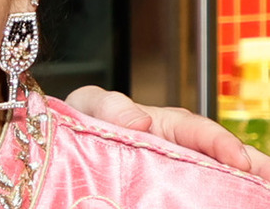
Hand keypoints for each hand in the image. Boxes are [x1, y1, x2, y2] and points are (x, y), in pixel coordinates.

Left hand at [65, 85, 269, 180]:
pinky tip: (230, 204)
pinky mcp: (160, 194)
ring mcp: (169, 176)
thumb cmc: (80, 120)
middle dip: (252, 170)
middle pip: (221, 160)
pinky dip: (212, 199)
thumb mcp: (90, 104)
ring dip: (240, 191)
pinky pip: (189, 195)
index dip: (221, 143)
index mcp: (161, 125)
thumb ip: (110, 106)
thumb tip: (140, 121)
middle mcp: (173, 151)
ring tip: (261, 198)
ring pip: (212, 183)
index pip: (198, 131)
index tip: (239, 159)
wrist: (55, 146)